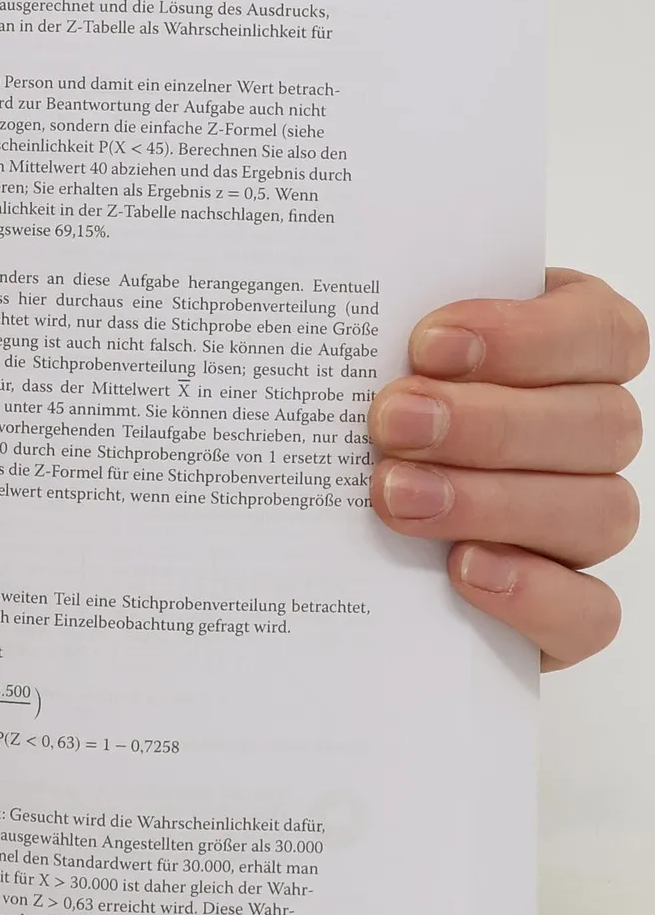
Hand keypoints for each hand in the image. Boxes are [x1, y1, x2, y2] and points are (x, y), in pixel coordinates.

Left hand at [369, 270, 644, 669]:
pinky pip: (589, 612)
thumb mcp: (364, 352)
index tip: (427, 343)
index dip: (530, 336)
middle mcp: (591, 437)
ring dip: (492, 502)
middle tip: (391, 421)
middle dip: (489, 422)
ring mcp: (583, 524)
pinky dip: (534, 592)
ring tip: (392, 494)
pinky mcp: (565, 608)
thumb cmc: (353, 408)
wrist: (310, 521)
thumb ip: (375, 326)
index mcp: (567, 351)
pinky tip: (463, 569)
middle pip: (601, 426)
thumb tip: (330, 302)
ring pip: (598, 512)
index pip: (603, 333)